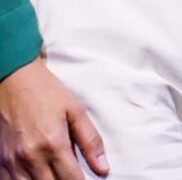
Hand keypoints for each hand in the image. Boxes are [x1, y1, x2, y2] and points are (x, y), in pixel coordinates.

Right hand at [0, 58, 107, 177]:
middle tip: (71, 175)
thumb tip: (103, 168)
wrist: (14, 79)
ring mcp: (14, 162)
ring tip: (56, 176)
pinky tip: (38, 176)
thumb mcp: (75, 109)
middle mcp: (32, 157)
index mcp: (54, 144)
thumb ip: (90, 140)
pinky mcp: (2, 162)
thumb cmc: (46, 92)